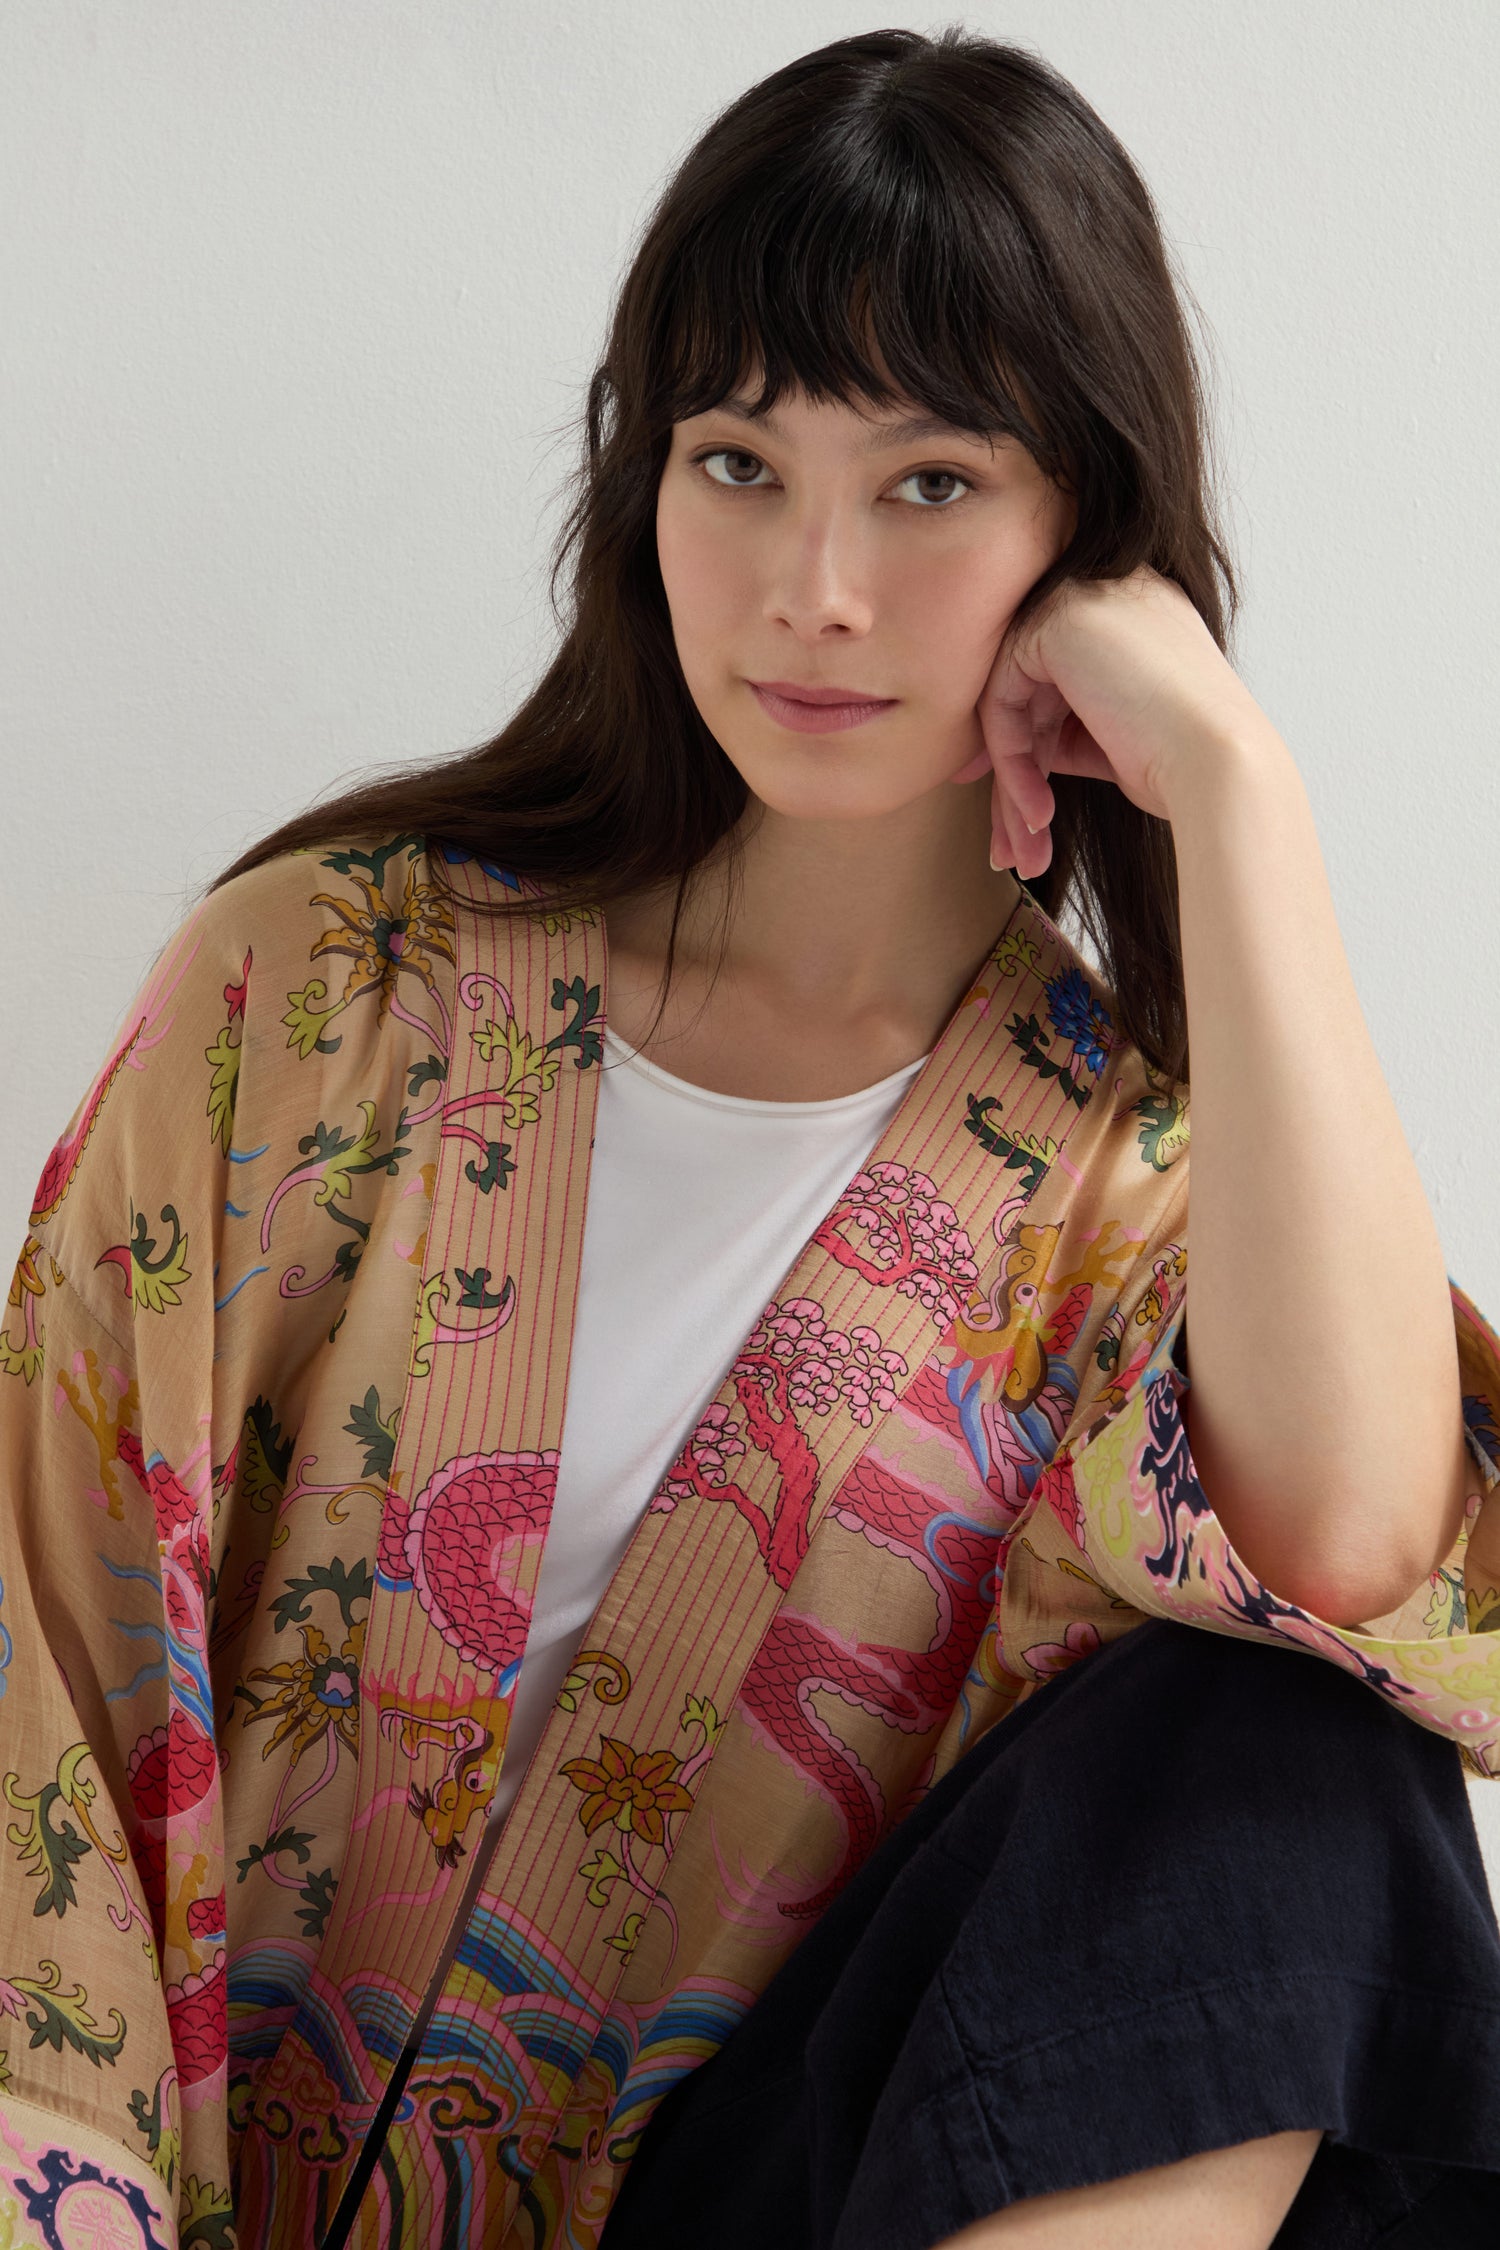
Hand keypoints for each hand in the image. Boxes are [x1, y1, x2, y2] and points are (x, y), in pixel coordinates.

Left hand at [949, 564, 1275, 877]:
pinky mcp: (1057, 619)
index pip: (1058, 680)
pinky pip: (1002, 699)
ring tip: (1026, 850)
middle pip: (1029, 691)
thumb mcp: (1114, 736)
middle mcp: (1111, 591)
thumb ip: (1063, 726)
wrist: (1220, 766)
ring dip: (1013, 785)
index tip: (1013, 812)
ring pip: (1011, 700)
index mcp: (1136, 612)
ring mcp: (1084, 596)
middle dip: (1015, 778)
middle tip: (1013, 847)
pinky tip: (1036, 812)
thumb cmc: (1184, 765)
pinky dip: (1013, 764)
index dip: (1028, 748)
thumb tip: (996, 752)